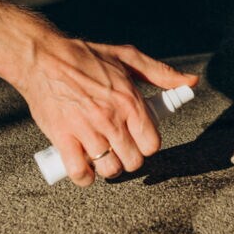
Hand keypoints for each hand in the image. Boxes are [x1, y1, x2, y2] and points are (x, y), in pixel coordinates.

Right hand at [14, 30, 197, 185]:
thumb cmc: (84, 56)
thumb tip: (190, 81)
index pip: (152, 143)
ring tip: (104, 155)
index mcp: (129, 100)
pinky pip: (80, 173)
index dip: (148, 145)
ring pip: (109, 169)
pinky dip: (85, 176)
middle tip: (121, 148)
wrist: (42, 58)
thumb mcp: (127, 57)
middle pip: (133, 160)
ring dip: (108, 167)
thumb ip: (161, 73)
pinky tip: (86, 167)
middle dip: (130, 158)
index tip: (140, 139)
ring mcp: (86, 130)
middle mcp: (111, 118)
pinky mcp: (63, 138)